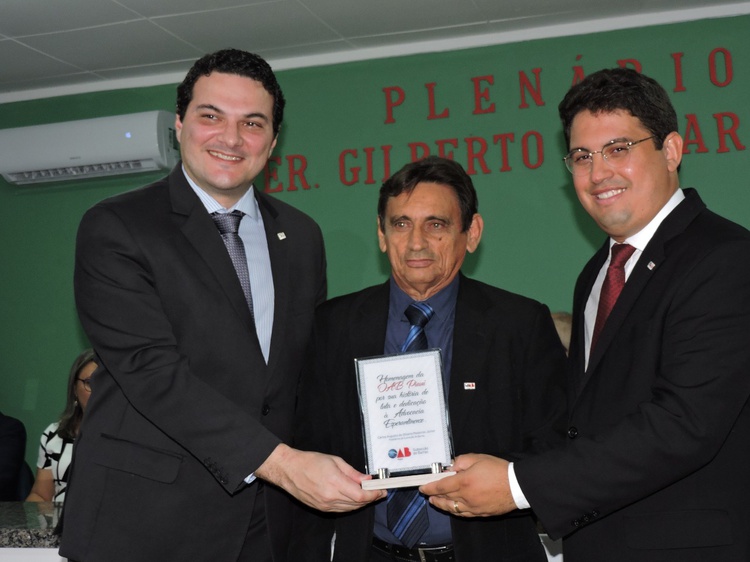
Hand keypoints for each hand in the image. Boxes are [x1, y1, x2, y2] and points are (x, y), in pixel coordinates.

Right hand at [256, 444, 385, 511]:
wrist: (290, 470)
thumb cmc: (310, 462)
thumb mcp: (335, 461)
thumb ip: (353, 473)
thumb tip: (367, 480)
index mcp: (334, 483)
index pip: (360, 496)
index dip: (374, 495)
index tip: (382, 491)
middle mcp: (330, 497)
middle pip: (357, 504)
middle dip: (370, 498)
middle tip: (378, 491)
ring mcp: (325, 504)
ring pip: (349, 508)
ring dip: (361, 503)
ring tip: (368, 494)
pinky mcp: (321, 508)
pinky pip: (340, 510)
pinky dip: (350, 505)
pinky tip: (354, 498)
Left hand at [419, 454, 516, 516]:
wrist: (517, 485)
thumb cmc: (499, 470)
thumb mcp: (478, 458)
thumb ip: (461, 461)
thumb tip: (450, 467)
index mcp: (464, 482)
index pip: (441, 486)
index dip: (429, 487)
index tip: (422, 487)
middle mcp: (466, 497)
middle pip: (445, 498)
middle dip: (434, 495)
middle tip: (427, 493)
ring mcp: (473, 507)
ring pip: (453, 508)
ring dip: (442, 505)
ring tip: (435, 502)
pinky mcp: (481, 513)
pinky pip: (464, 514)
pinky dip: (455, 511)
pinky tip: (452, 508)